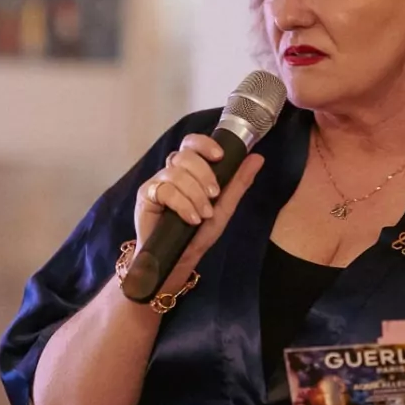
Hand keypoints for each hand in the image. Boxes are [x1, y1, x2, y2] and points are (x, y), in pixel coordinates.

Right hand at [133, 134, 264, 293]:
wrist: (177, 260)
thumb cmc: (197, 234)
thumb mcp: (224, 208)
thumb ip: (238, 183)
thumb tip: (258, 157)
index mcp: (189, 170)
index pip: (192, 143)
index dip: (204, 144)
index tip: (219, 156)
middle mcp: (171, 172)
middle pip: (184, 155)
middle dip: (204, 174)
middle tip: (214, 195)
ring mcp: (157, 183)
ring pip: (175, 173)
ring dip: (195, 194)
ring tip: (203, 214)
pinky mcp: (146, 196)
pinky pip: (164, 190)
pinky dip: (182, 204)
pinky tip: (191, 218)